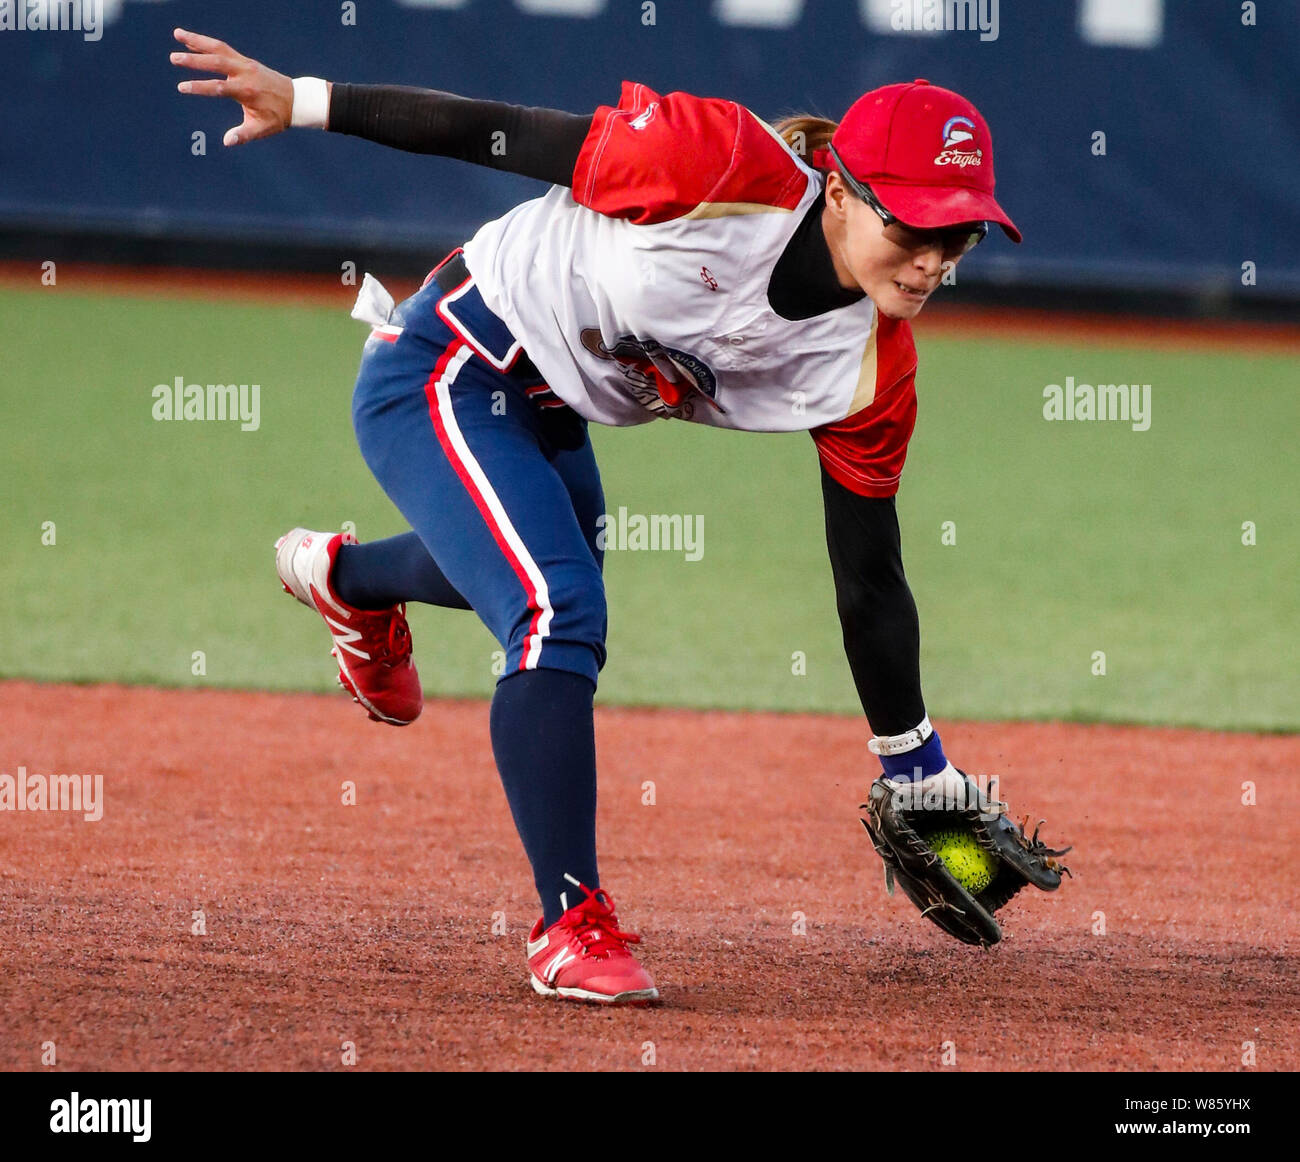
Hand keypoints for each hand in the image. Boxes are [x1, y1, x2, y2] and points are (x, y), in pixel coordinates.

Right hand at [171, 27, 295, 146]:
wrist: (296, 99)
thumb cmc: (278, 117)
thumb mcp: (263, 129)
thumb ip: (244, 135)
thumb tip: (227, 142)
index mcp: (247, 91)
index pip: (219, 88)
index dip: (200, 87)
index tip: (182, 87)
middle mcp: (245, 74)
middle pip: (216, 62)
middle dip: (194, 61)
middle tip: (173, 59)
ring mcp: (245, 64)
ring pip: (218, 48)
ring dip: (196, 40)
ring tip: (176, 33)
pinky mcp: (245, 60)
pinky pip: (223, 48)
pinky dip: (206, 43)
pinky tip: (190, 41)